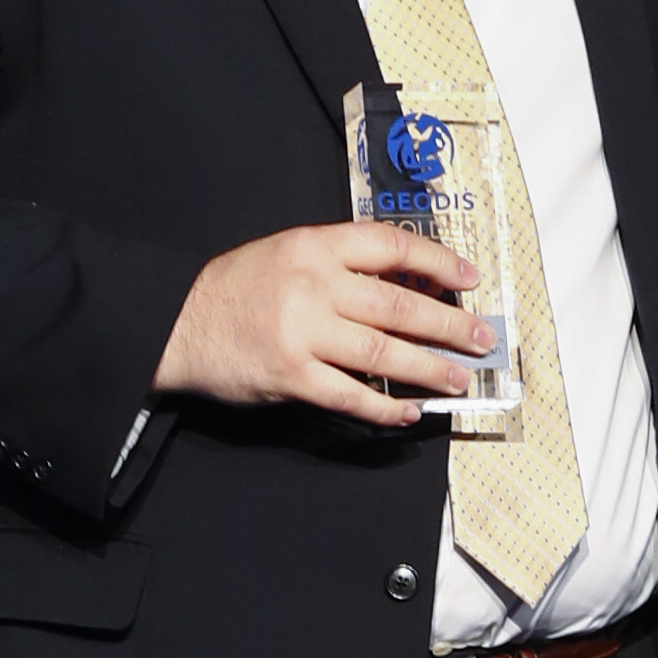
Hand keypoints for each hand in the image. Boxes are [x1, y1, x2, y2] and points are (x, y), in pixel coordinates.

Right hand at [156, 222, 492, 424]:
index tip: (469, 278)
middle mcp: (314, 285)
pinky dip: (385, 406)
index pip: (391, 246)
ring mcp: (303, 332)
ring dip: (429, 368)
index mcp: (315, 246)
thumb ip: (340, 265)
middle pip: (399, 305)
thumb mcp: (286, 253)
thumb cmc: (235, 288)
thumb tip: (407, 289)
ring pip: (384, 352)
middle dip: (449, 324)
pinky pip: (352, 395)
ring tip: (458, 379)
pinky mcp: (291, 376)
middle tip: (481, 339)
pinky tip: (409, 412)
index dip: (438, 261)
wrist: (175, 323)